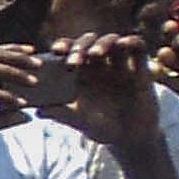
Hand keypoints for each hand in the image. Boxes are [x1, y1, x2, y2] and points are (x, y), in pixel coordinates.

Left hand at [52, 29, 165, 153]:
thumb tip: (38, 111)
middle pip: (88, 42)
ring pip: (111, 41)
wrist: (131, 137)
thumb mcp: (81, 122)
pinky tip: (124, 44)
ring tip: (95, 54)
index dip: (63, 46)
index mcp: (79, 72)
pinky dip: (132, 42)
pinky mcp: (140, 68)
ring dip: (103, 43)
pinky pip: (137, 48)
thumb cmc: (101, 128)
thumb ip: (62, 114)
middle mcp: (98, 64)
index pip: (69, 51)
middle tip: (74, 59)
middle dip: (80, 46)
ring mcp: (119, 65)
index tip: (56, 51)